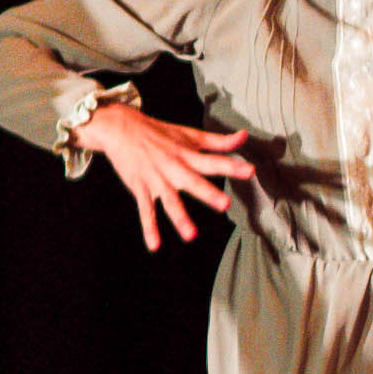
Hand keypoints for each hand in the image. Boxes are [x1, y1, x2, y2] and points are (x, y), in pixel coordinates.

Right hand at [72, 102, 255, 251]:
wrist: (122, 128)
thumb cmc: (159, 133)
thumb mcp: (190, 134)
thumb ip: (218, 141)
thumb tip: (244, 136)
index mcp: (188, 154)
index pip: (213, 161)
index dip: (232, 165)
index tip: (250, 171)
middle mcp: (173, 167)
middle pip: (193, 181)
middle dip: (208, 192)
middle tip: (224, 203)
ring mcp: (156, 179)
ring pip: (169, 200)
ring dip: (179, 218)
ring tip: (191, 235)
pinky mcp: (140, 188)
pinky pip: (146, 210)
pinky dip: (149, 228)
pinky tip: (155, 245)